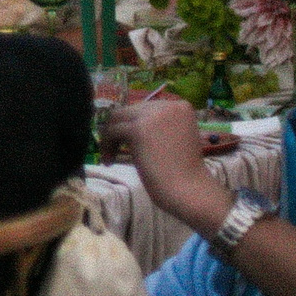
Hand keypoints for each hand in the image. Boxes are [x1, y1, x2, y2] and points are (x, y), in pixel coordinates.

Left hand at [101, 97, 229, 230]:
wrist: (189, 189)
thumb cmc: (184, 172)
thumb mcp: (175, 138)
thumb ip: (158, 126)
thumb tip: (129, 121)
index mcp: (181, 106)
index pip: (146, 108)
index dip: (133, 123)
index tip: (127, 141)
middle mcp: (167, 105)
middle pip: (130, 110)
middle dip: (119, 129)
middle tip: (113, 149)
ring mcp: (153, 115)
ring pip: (117, 118)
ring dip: (109, 137)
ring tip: (110, 157)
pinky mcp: (138, 128)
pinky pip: (112, 131)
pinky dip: (106, 145)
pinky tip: (109, 162)